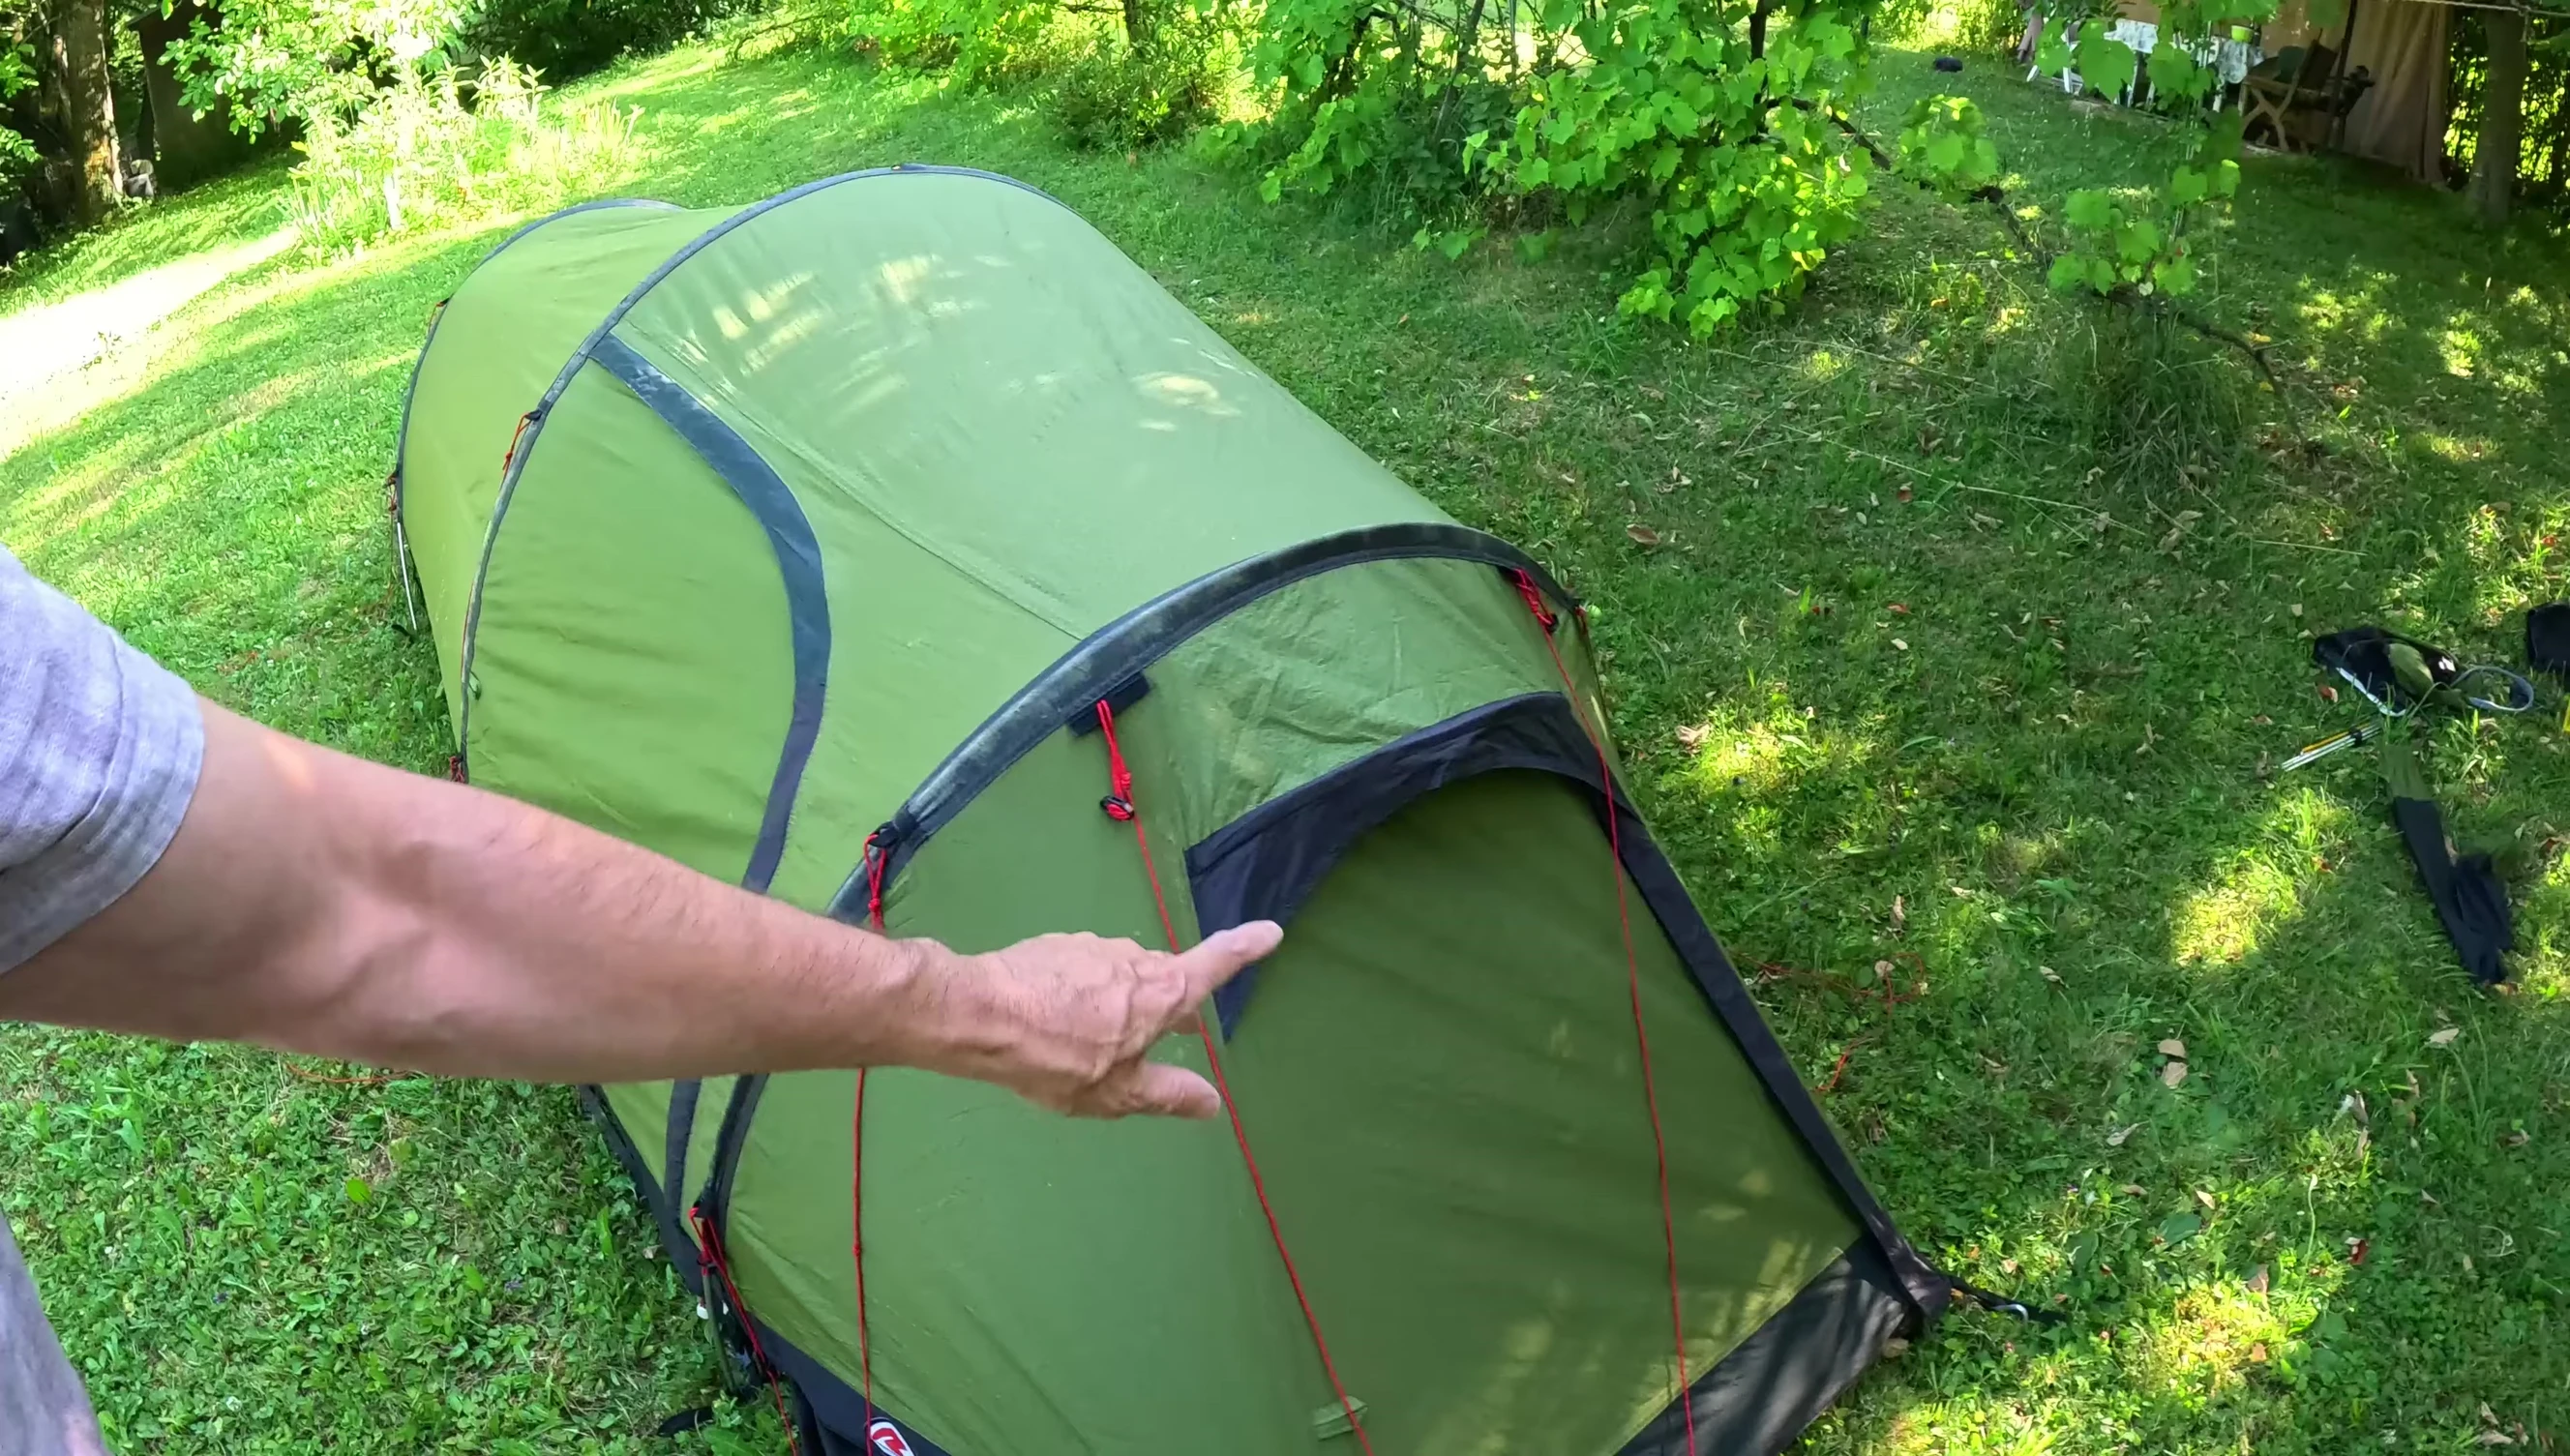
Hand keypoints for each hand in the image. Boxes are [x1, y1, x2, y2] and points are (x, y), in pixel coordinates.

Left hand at [916, 921, 1280, 1118]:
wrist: (978, 1014)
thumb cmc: (1058, 1058)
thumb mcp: (1118, 1093)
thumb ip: (1168, 1095)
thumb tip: (1213, 1102)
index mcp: (1162, 992)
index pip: (1217, 964)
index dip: (1247, 948)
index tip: (1272, 930)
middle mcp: (1135, 959)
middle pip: (1168, 977)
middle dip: (1175, 1003)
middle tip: (1177, 1033)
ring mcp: (1092, 948)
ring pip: (1124, 975)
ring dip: (1125, 1001)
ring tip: (1100, 1040)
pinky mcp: (1055, 947)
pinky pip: (1085, 972)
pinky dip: (1085, 995)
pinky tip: (1057, 1022)